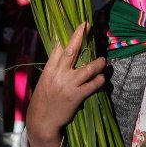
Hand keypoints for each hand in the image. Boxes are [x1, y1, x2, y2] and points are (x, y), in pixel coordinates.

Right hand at [25, 22, 106, 146]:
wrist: (42, 120)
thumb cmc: (43, 99)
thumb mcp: (44, 80)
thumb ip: (53, 66)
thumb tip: (60, 49)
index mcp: (49, 70)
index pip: (59, 48)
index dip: (69, 36)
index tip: (78, 26)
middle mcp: (59, 74)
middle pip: (71, 51)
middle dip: (80, 36)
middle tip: (87, 26)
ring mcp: (68, 85)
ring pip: (88, 68)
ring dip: (98, 63)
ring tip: (103, 60)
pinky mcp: (77, 96)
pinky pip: (93, 85)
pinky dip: (99, 80)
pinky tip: (102, 78)